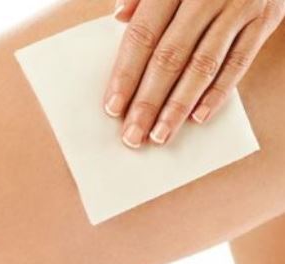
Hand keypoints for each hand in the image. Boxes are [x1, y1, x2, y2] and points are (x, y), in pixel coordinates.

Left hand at [104, 0, 284, 148]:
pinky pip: (239, 63)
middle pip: (170, 57)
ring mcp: (239, 6)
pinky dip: (218, 93)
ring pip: (203, 66)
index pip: (143, 34)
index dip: (126, 74)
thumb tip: (119, 16)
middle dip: (148, 102)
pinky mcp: (265, 19)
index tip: (112, 108)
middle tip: (133, 135)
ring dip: (178, 106)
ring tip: (160, 135)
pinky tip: (198, 118)